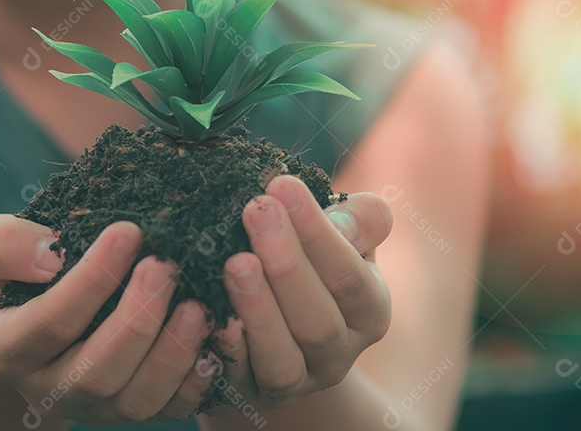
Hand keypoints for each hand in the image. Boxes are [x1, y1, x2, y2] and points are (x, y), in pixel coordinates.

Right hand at [0, 215, 219, 426]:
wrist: (47, 301)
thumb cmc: (27, 264)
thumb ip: (4, 244)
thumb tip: (49, 259)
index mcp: (7, 349)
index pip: (49, 324)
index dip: (90, 280)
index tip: (128, 231)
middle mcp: (49, 389)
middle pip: (95, 372)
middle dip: (137, 319)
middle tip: (166, 266)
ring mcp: (95, 407)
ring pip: (136, 400)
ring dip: (172, 354)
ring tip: (198, 304)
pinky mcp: (136, 410)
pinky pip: (170, 410)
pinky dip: (197, 380)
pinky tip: (216, 337)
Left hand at [203, 175, 392, 413]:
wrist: (278, 332)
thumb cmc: (312, 265)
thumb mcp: (344, 239)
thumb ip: (358, 220)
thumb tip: (342, 216)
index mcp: (369, 310)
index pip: (349, 274)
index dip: (317, 231)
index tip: (282, 185)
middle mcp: (339, 354)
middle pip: (318, 319)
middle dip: (286, 264)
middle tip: (255, 210)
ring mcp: (296, 382)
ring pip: (282, 357)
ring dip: (258, 309)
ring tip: (234, 262)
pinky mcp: (252, 396)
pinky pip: (240, 381)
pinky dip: (228, 350)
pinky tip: (211, 316)